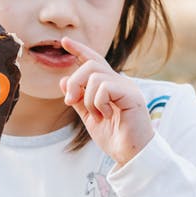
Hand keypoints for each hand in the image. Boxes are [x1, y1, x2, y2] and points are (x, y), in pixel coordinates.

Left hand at [59, 37, 153, 165]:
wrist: (130, 155)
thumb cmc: (114, 138)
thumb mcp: (89, 117)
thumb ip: (78, 99)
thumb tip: (63, 80)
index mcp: (111, 86)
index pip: (94, 61)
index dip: (79, 50)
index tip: (65, 41)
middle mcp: (120, 82)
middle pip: (90, 65)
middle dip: (74, 82)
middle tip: (69, 101)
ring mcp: (127, 87)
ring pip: (95, 76)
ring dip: (87, 98)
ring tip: (97, 115)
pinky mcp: (132, 96)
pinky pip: (105, 87)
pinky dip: (99, 103)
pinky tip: (106, 115)